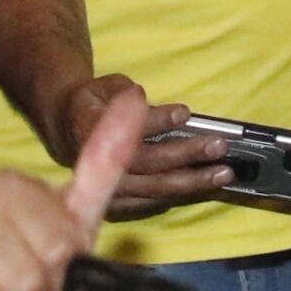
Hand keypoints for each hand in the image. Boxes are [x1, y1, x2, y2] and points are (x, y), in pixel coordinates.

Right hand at [55, 77, 227, 215]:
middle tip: (218, 146)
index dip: (157, 121)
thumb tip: (142, 100)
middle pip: (146, 163)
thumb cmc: (94, 103)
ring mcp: (104, 187)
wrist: (68, 129)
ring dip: (192, 181)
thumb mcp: (107, 86)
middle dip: (186, 155)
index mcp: (87, 128)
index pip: (124, 127)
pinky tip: (206, 188)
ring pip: (154, 188)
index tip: (185, 113)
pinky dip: (181, 195)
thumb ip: (124, 95)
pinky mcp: (116, 204)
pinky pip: (152, 202)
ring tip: (223, 173)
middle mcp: (95, 165)